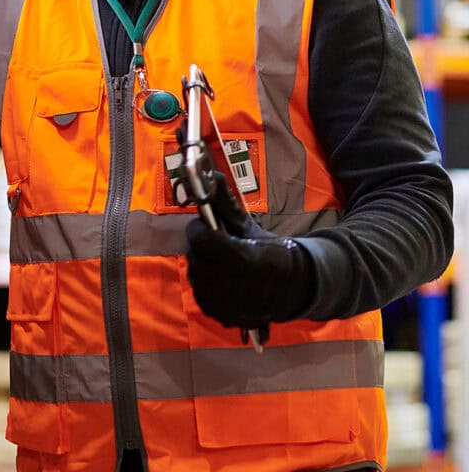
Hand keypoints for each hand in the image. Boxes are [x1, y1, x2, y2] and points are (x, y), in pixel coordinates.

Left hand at [185, 173, 314, 327]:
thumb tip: (210, 175)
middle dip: (200, 246)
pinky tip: (218, 277)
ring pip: (196, 277)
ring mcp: (228, 305)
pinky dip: (206, 286)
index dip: (199, 229)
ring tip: (216, 260)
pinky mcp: (224, 317)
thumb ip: (225, 203)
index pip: (201, 239)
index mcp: (242, 258)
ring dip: (201, 265)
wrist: (295, 288)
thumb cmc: (272, 252)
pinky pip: (202, 297)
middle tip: (212, 241)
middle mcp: (233, 286)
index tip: (205, 225)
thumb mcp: (249, 226)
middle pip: (196, 258)